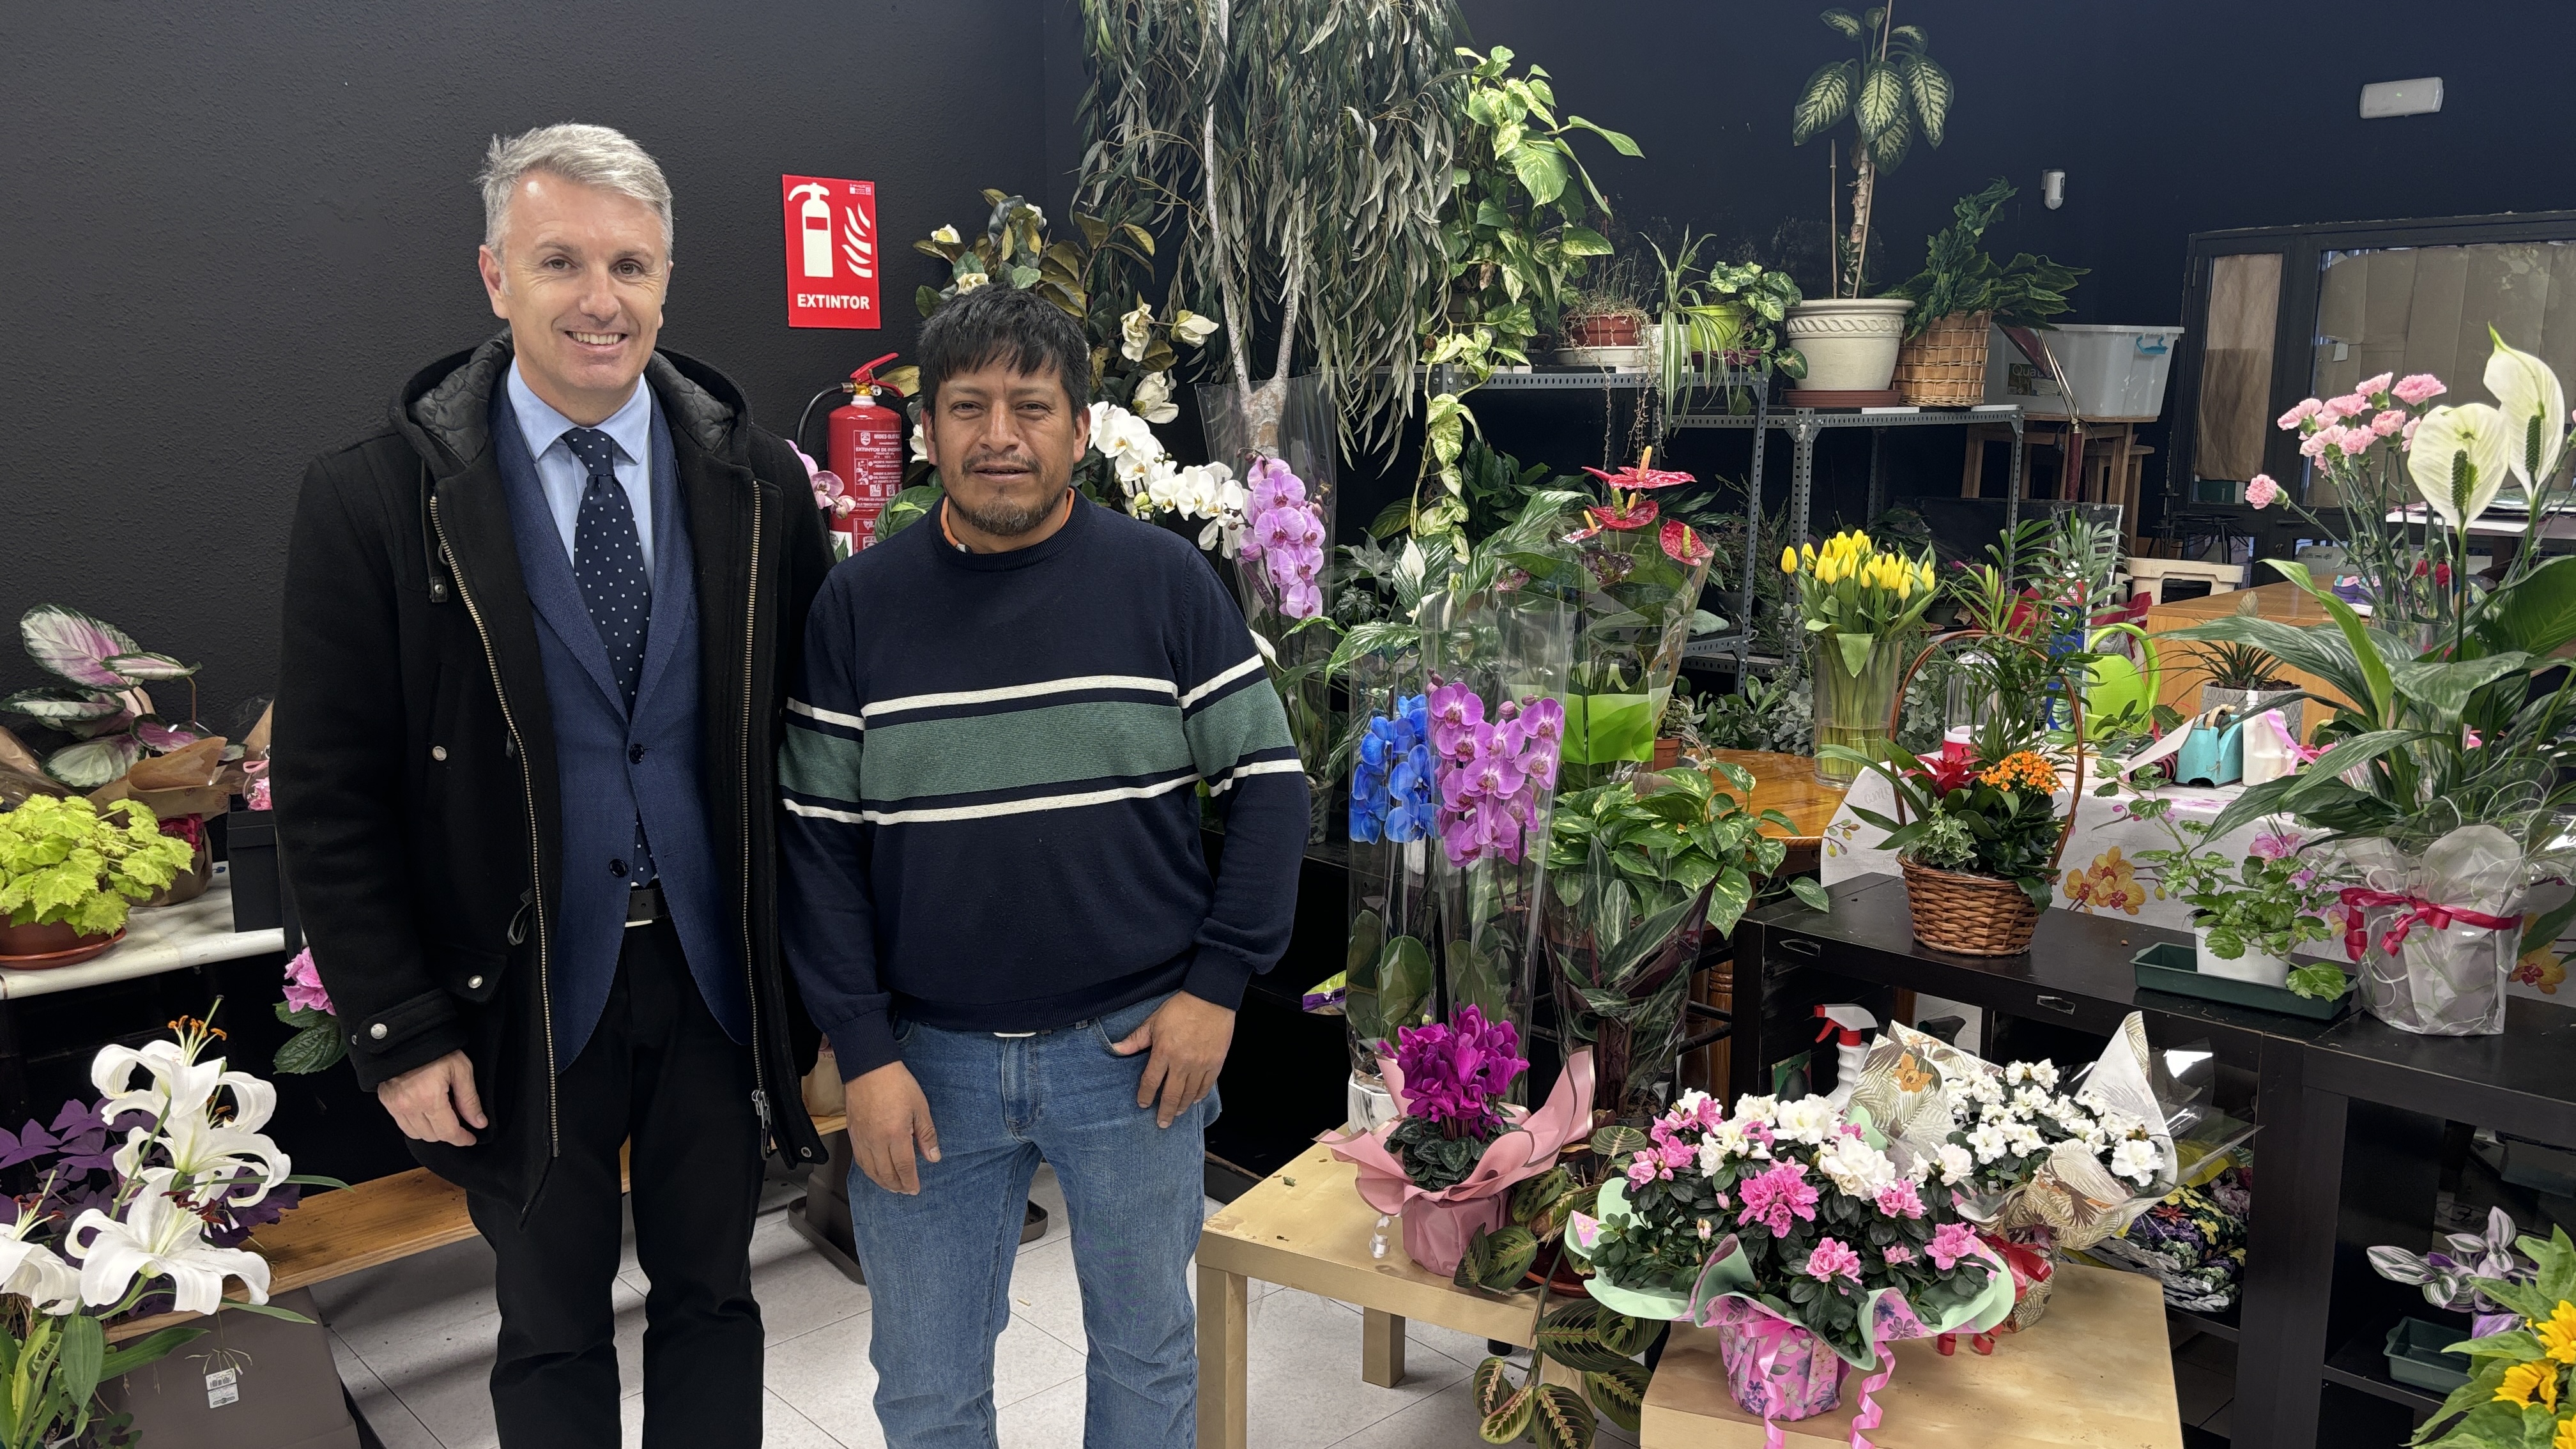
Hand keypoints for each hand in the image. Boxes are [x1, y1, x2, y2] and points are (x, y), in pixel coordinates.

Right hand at [377, 1050, 486, 1146]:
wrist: (406, 1036)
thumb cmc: (435, 1048)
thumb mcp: (461, 1069)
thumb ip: (470, 1100)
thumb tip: (478, 1123)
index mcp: (429, 1098)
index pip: (448, 1132)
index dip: (462, 1138)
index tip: (471, 1138)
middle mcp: (409, 1106)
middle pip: (432, 1136)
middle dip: (449, 1133)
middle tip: (460, 1121)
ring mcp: (394, 1106)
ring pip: (417, 1134)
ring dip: (433, 1131)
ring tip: (444, 1115)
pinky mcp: (386, 1102)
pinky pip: (403, 1125)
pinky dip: (417, 1125)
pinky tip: (427, 1112)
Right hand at [845, 1061, 939, 1194]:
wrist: (869, 1068)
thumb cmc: (896, 1083)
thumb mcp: (920, 1107)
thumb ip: (926, 1135)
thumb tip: (933, 1157)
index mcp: (895, 1134)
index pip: (903, 1167)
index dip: (909, 1181)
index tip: (915, 1189)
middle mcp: (876, 1140)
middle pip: (885, 1173)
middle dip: (897, 1185)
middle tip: (905, 1190)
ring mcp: (862, 1138)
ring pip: (870, 1170)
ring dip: (882, 1182)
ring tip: (892, 1186)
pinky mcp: (853, 1133)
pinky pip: (859, 1159)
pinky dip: (868, 1171)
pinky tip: (875, 1172)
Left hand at [1112, 992, 1235, 1127]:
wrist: (1211, 998)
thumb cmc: (1181, 1008)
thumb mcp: (1154, 1021)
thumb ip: (1136, 1039)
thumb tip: (1116, 1049)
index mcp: (1164, 1052)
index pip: (1151, 1081)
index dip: (1146, 1096)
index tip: (1143, 1104)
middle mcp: (1182, 1062)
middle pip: (1172, 1095)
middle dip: (1165, 1112)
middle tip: (1162, 1124)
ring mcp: (1201, 1064)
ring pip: (1190, 1093)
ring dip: (1182, 1106)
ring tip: (1177, 1114)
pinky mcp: (1215, 1062)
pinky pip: (1207, 1085)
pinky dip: (1199, 1095)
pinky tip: (1194, 1100)